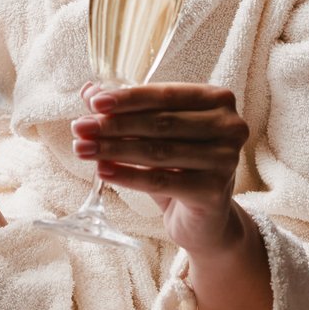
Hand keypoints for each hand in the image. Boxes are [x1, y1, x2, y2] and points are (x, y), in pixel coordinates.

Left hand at [73, 80, 249, 255]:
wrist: (205, 218)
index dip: (128, 98)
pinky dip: (127, 175)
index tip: (93, 103)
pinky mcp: (213, 191)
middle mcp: (229, 126)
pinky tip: (102, 171)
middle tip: (79, 128)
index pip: (166, 94)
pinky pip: (160, 181)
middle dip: (114, 125)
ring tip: (83, 149)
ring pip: (157, 152)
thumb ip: (127, 110)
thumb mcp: (156, 134)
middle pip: (160, 123)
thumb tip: (89, 91)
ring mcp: (225, 159)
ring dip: (114, 149)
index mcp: (218, 100)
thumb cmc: (180, 166)